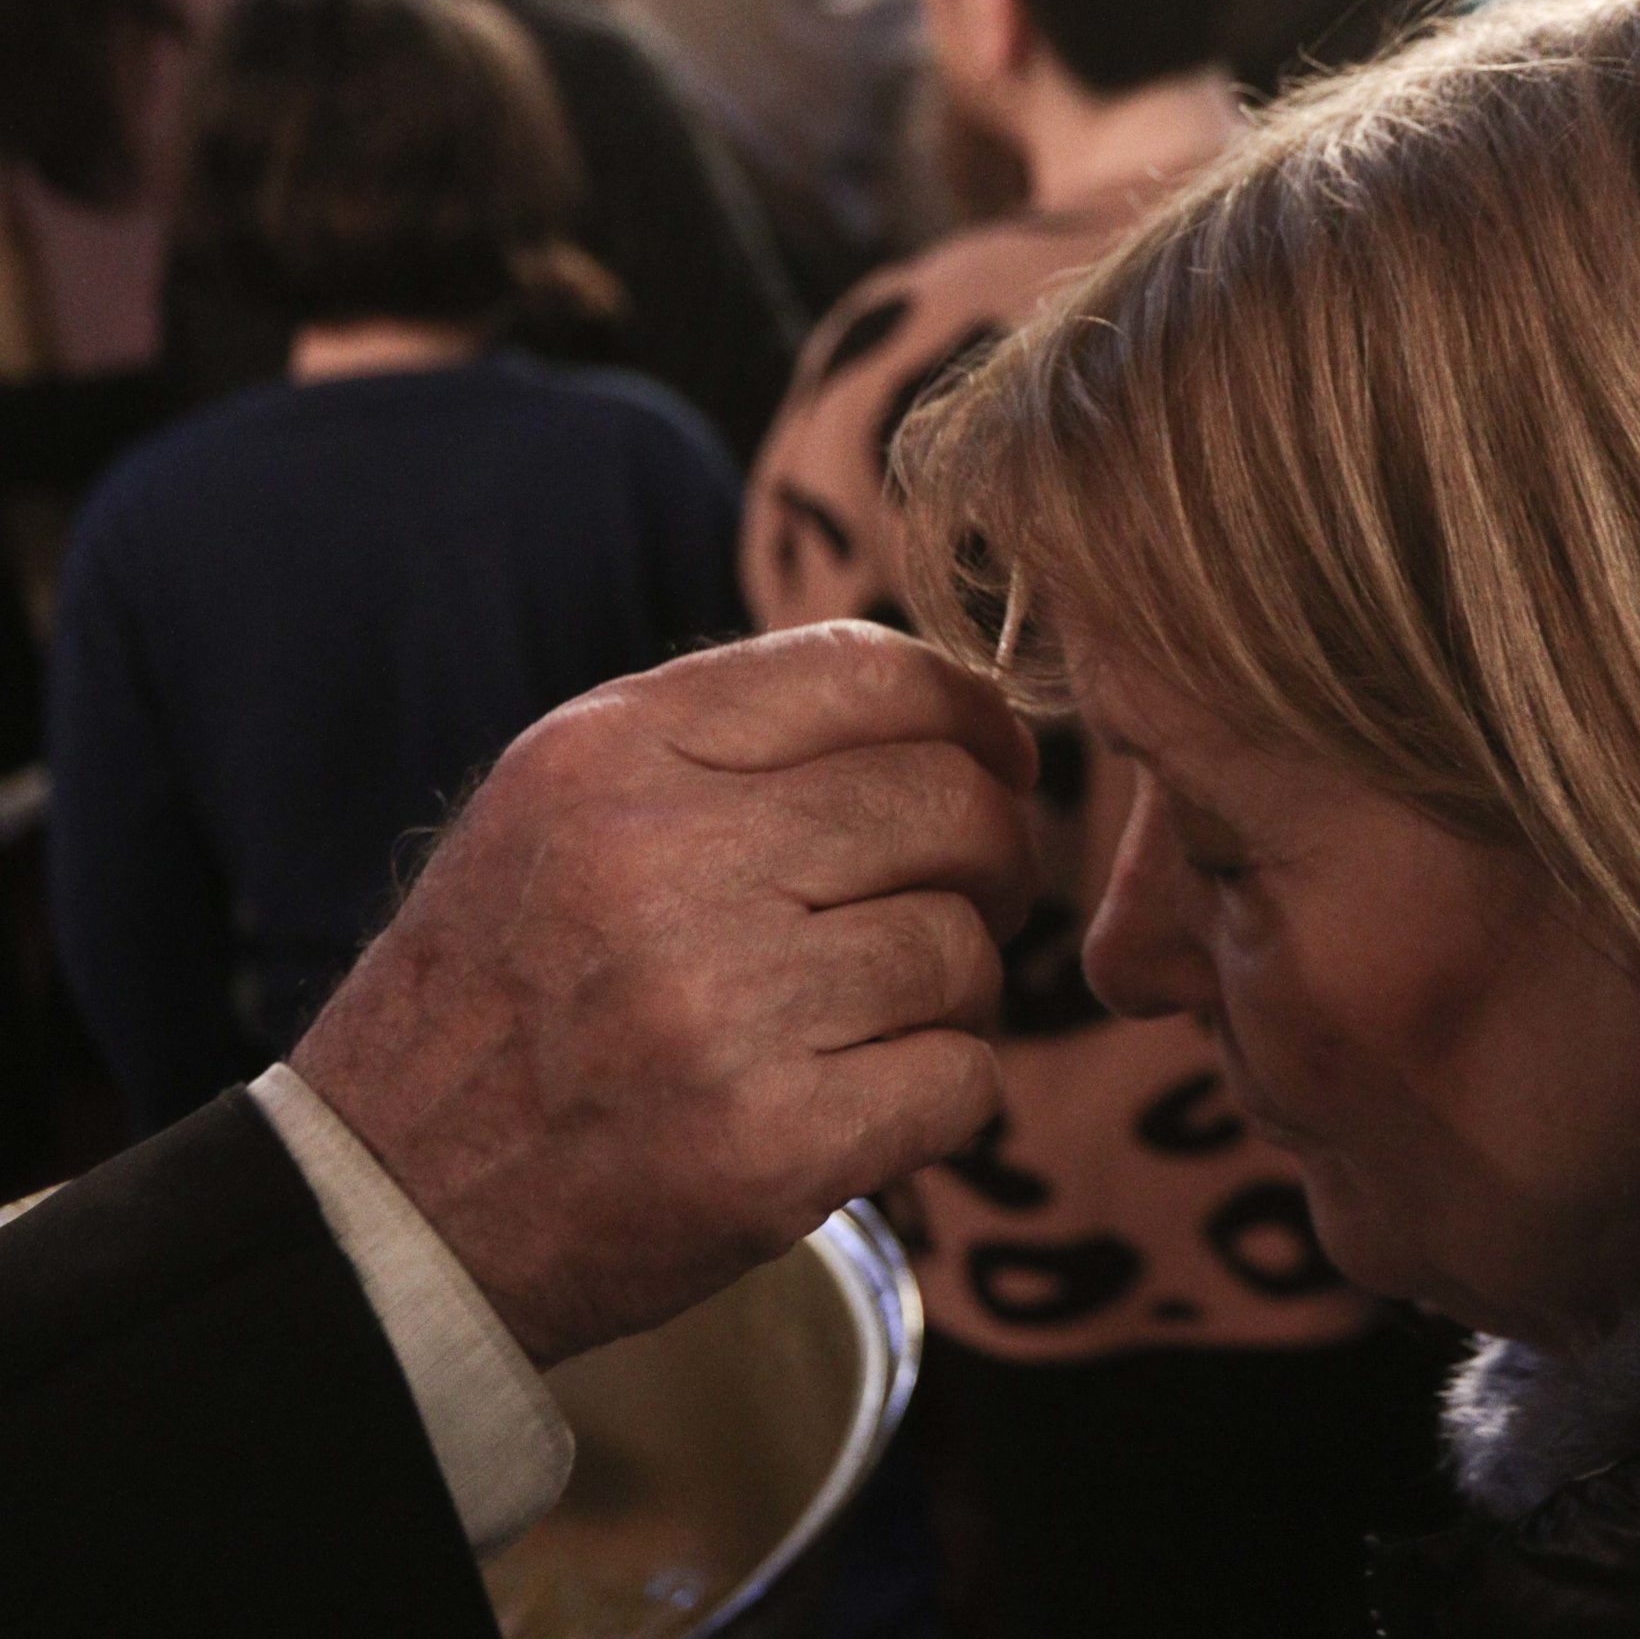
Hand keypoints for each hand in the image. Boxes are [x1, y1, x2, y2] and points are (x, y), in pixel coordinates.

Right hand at [293, 623, 1036, 1366]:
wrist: (397, 1208)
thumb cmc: (514, 992)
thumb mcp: (567, 807)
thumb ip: (738, 739)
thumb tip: (966, 709)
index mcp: (611, 750)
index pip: (873, 671)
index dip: (975, 714)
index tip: (1001, 761)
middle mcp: (663, 859)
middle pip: (953, 807)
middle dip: (999, 854)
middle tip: (978, 897)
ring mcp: (720, 1008)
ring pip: (965, 950)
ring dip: (957, 991)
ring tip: (875, 1018)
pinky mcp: (771, 1146)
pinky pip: (964, 1079)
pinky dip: (943, 1096)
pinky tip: (865, 1103)